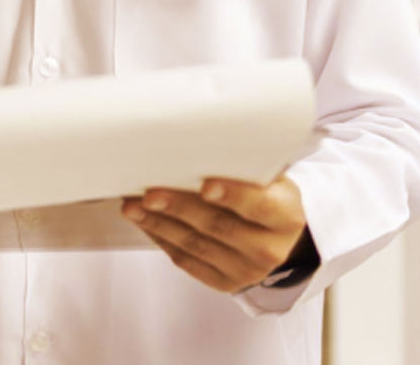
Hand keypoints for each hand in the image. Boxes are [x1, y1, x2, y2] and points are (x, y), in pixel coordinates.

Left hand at [120, 174, 308, 293]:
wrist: (277, 235)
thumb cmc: (266, 194)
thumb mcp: (269, 175)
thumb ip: (245, 162)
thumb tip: (200, 137)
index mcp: (286, 215)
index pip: (259, 206)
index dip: (233, 195)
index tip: (206, 184)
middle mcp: (270, 249)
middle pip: (218, 226)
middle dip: (179, 208)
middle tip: (150, 194)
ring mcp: (246, 270)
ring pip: (196, 245)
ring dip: (159, 224)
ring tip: (134, 207)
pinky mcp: (224, 282)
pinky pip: (187, 261)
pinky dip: (162, 239)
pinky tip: (146, 222)